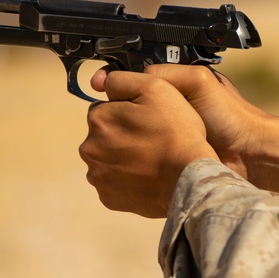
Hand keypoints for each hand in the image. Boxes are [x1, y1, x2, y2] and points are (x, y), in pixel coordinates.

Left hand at [80, 70, 218, 217]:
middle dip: (123, 135)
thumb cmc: (177, 132)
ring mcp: (98, 176)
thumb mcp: (156, 89)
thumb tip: (102, 82)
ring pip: (108, 160)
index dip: (128, 111)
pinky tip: (148, 176)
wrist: (189, 178)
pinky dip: (127, 180)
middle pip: (105, 135)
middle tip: (153, 139)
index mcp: (98, 118)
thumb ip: (123, 79)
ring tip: (152, 159)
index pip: (106, 108)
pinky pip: (115, 184)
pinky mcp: (108, 198)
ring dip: (124, 158)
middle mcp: (89, 147)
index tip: (148, 119)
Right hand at [102, 65, 278, 194]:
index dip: (115, 83)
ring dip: (120, 136)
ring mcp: (164, 137)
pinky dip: (130, 156)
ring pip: (129, 134)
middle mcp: (166, 112)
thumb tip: (127, 79)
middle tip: (102, 116)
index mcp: (174, 89)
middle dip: (115, 112)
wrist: (250, 154)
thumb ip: (164, 73)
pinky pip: (139, 155)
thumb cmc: (231, 116)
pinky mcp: (165, 160)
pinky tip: (124, 157)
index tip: (98, 86)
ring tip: (109, 137)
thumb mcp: (199, 80)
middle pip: (127, 109)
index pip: (134, 82)